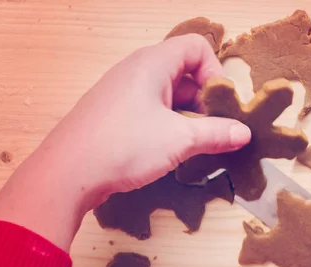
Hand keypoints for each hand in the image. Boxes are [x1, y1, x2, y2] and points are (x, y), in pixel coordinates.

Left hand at [0, 34, 250, 251]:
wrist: (66, 174)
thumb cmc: (123, 146)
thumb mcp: (178, 140)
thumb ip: (215, 134)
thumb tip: (243, 133)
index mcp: (152, 63)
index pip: (196, 47)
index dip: (215, 72)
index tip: (221, 105)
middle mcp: (136, 70)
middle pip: (184, 70)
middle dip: (205, 98)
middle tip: (215, 128)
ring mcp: (122, 91)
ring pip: (168, 92)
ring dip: (188, 114)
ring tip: (196, 143)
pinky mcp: (114, 113)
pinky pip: (150, 108)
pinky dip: (168, 123)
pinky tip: (170, 149)